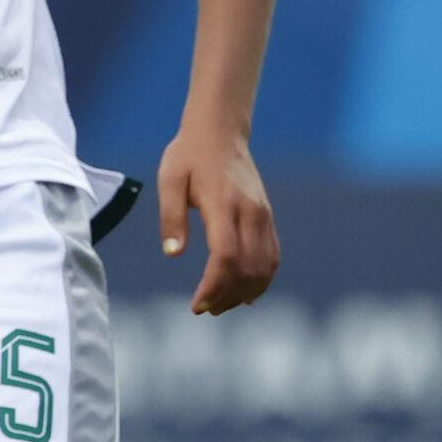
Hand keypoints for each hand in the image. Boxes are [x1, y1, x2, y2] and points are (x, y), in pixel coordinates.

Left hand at [158, 126, 278, 314]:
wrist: (220, 132)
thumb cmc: (188, 156)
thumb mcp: (169, 179)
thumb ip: (171, 217)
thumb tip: (173, 254)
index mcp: (223, 204)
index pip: (226, 256)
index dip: (214, 286)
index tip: (197, 304)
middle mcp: (250, 213)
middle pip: (248, 268)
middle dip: (227, 295)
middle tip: (203, 309)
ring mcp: (263, 215)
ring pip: (265, 266)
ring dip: (245, 292)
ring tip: (220, 305)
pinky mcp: (268, 217)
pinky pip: (272, 256)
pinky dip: (262, 280)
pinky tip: (245, 294)